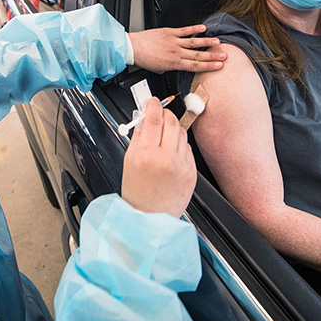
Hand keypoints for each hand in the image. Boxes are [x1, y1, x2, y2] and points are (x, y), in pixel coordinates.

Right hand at [121, 97, 196, 216]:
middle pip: (171, 121)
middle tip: (159, 115)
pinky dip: (179, 145)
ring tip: (163, 137)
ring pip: (182, 132)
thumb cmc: (137, 193)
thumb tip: (143, 119)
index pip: (154, 118)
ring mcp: (182, 165)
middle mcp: (166, 158)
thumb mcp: (129, 162)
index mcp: (147, 155)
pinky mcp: (192, 172)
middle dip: (165, 114)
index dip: (153, 105)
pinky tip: (171, 153)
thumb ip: (137, 138)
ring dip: (173, 129)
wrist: (150, 218)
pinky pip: (187, 148)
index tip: (152, 102)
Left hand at [128, 25, 225, 72]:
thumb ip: (170, 67)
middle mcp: (176, 53)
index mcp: (174, 64)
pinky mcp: (169, 32)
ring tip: (218, 42)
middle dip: (213, 56)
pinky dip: (194, 28)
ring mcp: (174, 42)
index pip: (195, 66)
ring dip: (207, 42)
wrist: (134, 48)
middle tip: (224, 55)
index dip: (208, 66)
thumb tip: (175, 66)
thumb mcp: (159, 69)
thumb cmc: (145, 59)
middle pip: (198, 55)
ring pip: (194, 42)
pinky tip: (204, 28)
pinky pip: (184, 30)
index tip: (219, 66)